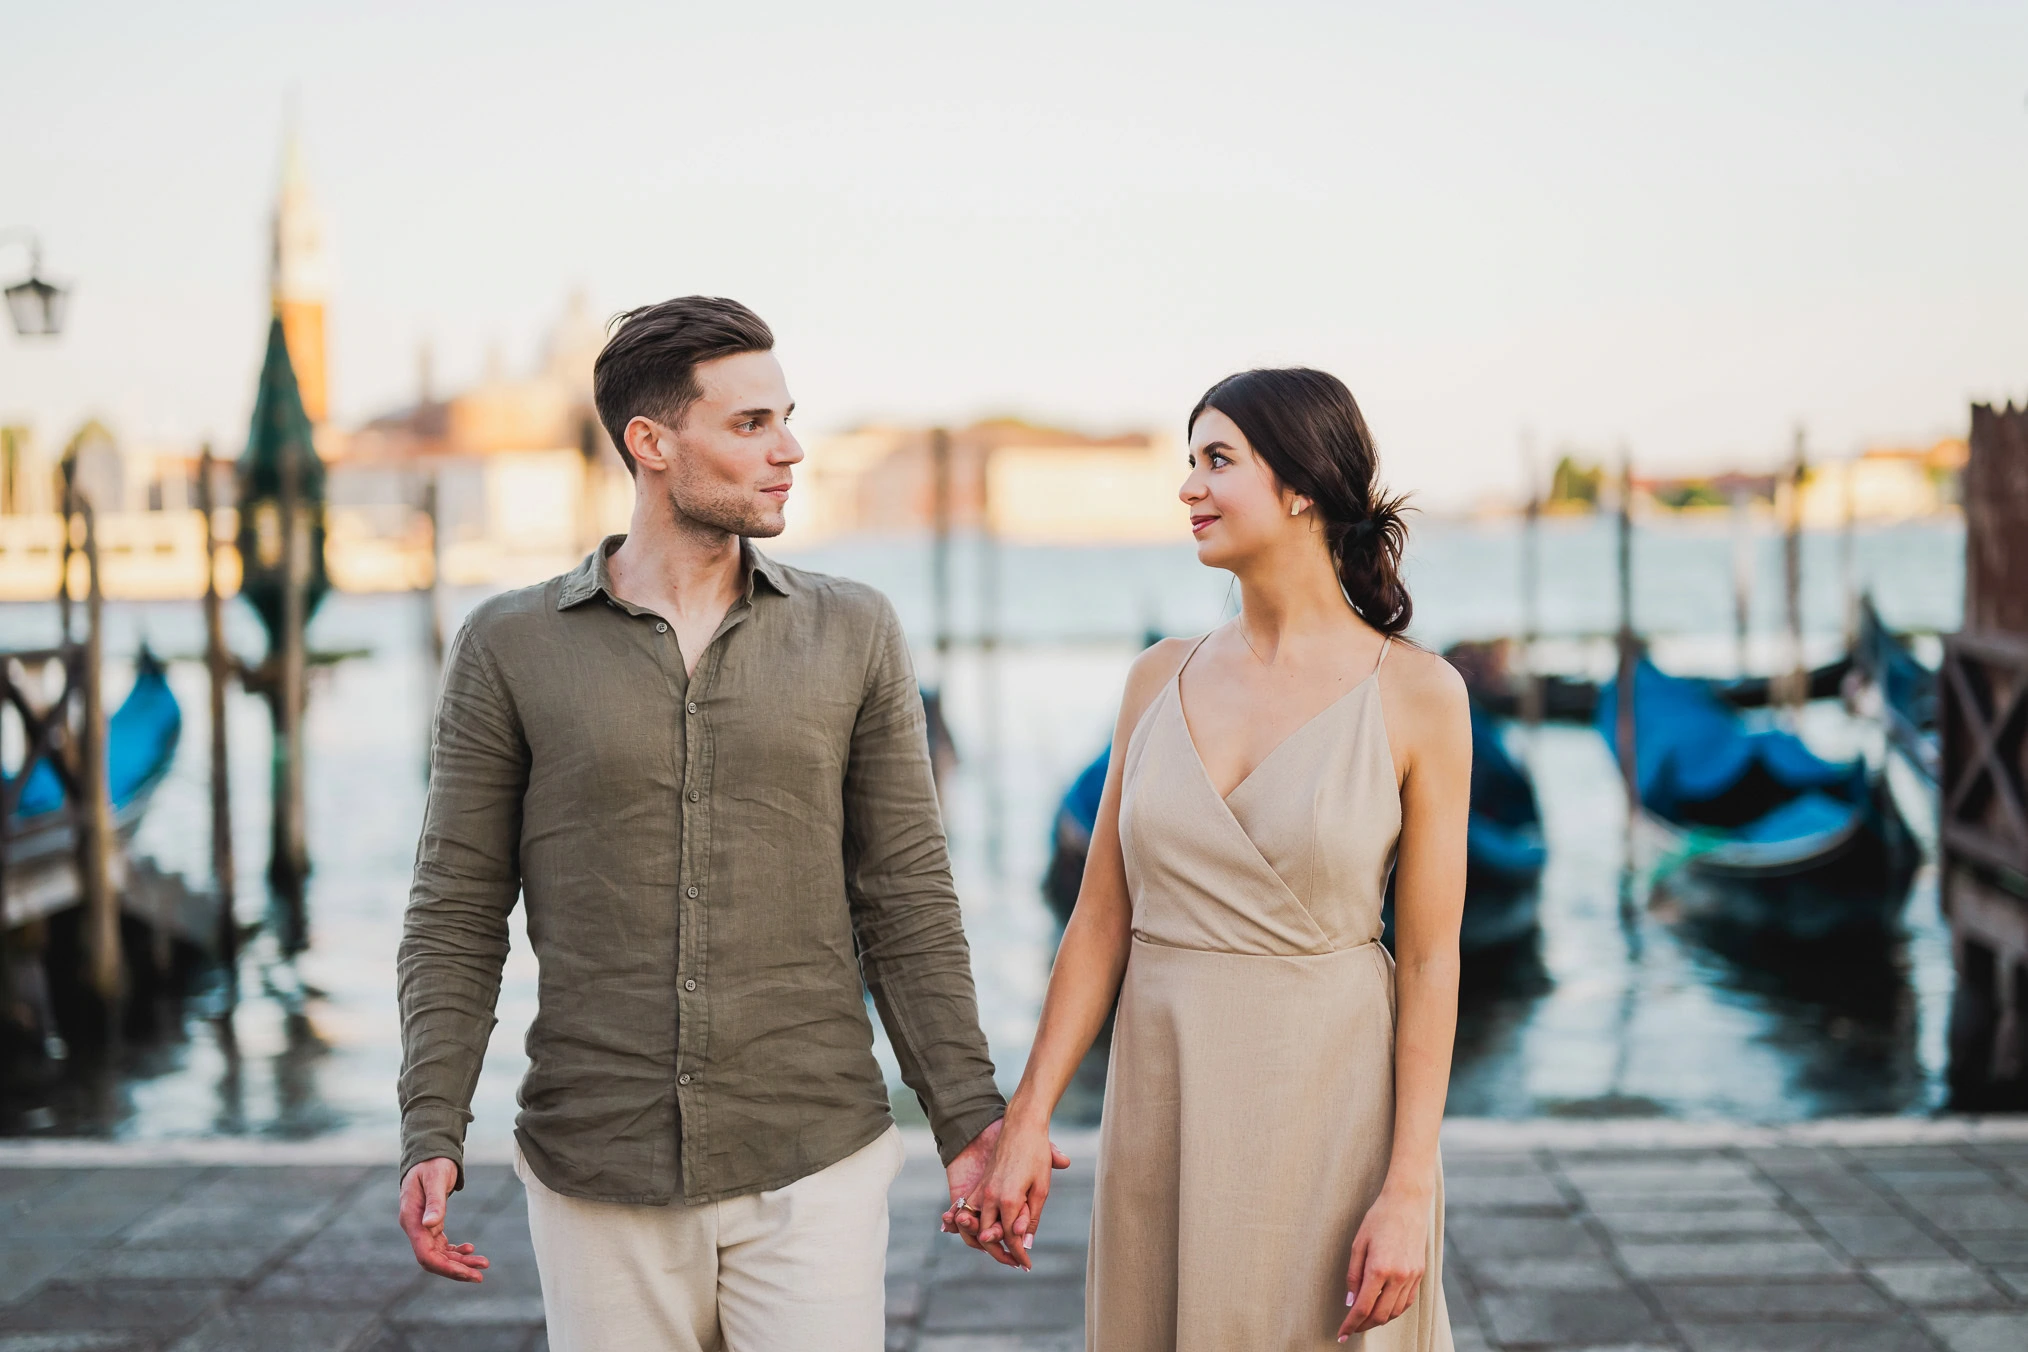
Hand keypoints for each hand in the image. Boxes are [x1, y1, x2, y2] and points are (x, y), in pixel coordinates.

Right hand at [399, 1158, 490, 1282]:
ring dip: (460, 1261)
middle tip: (480, 1275)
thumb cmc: (432, 1164)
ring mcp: (422, 1227)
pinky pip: (442, 1245)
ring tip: (483, 1264)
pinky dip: (456, 1251)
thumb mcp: (435, 1180)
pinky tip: (470, 1249)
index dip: (446, 1267)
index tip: (467, 1273)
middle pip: (433, 1259)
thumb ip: (434, 1202)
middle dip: (456, 1269)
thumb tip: (431, 1225)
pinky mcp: (431, 1225)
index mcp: (411, 1219)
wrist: (429, 1154)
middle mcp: (414, 1227)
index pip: (425, 1254)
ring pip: (439, 1254)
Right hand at [942, 1114, 1069, 1270]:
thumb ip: (1031, 1216)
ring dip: (987, 1241)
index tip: (1027, 1265)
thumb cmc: (1036, 1153)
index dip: (1019, 1254)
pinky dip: (976, 1224)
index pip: (1011, 1237)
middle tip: (1016, 1264)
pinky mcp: (980, 1183)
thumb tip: (1024, 1243)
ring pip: (977, 1225)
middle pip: (989, 1236)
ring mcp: (982, 1189)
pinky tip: (986, 1231)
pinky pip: (973, 1211)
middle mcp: (990, 1197)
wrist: (1021, 1125)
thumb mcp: (1041, 1187)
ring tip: (1003, 1252)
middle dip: (1001, 1253)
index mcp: (1007, 1199)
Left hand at [1338, 1185, 1428, 1339]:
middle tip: (1351, 1327)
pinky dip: (1394, 1310)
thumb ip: (1353, 1275)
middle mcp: (1398, 1276)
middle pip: (1380, 1315)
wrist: (1408, 1202)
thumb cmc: (1379, 1218)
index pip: (1363, 1307)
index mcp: (1379, 1268)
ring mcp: (1412, 1276)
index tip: (1341, 1334)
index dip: (1350, 1324)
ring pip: (1395, 1312)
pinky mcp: (1420, 1274)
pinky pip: (1407, 1302)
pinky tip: (1384, 1308)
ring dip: (1379, 1320)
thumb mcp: (1358, 1243)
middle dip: (1364, 1325)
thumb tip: (1350, 1302)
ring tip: (1365, 1319)